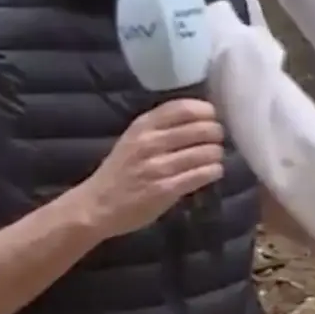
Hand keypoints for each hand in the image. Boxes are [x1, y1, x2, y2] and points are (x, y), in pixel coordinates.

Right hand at [75, 98, 224, 236]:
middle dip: (216, 133)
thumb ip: (161, 127)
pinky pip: (201, 174)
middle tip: (218, 139)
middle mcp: (150, 142)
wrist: (96, 205)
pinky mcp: (165, 189)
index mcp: (142, 125)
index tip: (213, 116)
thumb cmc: (119, 171)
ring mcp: (158, 166)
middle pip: (200, 128)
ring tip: (216, 157)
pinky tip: (213, 171)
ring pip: (205, 152)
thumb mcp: (134, 138)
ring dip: (216, 153)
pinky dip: (213, 171)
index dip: (205, 110)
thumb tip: (200, 119)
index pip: (183, 108)